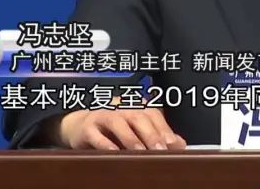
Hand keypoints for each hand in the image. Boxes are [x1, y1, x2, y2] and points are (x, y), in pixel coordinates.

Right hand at [56, 107, 186, 150]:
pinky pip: (97, 135)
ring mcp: (102, 116)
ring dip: (130, 138)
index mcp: (134, 107)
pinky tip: (115, 152)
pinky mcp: (87, 129)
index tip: (173, 144)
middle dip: (151, 133)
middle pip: (138, 116)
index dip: (163, 128)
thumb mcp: (136, 130)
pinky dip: (106, 144)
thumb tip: (181, 145)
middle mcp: (120, 108)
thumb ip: (158, 135)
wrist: (79, 126)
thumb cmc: (112, 129)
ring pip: (118, 123)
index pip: (152, 114)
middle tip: (161, 149)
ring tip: (141, 151)